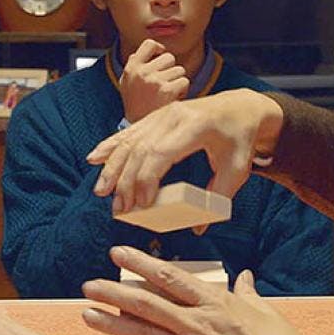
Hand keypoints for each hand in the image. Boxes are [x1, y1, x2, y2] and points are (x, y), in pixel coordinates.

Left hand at [80, 246, 306, 334]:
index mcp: (214, 303)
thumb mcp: (264, 311)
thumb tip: (244, 277)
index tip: (117, 253)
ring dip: (112, 324)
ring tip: (88, 314)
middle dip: (113, 292)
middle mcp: (197, 325)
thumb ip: (247, 292)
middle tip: (89, 285)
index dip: (139, 263)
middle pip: (146, 303)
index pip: (168, 276)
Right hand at [86, 88, 283, 212]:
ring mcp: (161, 114)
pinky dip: (110, 146)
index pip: (161, 152)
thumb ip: (220, 196)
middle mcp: (173, 116)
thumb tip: (199, 227)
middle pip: (140, 148)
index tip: (143, 205)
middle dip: (125, 180)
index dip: (147, 178)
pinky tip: (94, 158)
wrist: (239, 108)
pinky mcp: (155, 117)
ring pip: (129, 140)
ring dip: (112, 167)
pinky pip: (129, 132)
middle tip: (119, 209)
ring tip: (101, 192)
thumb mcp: (238, 168)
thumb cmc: (239, 139)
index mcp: (195, 126)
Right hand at [118, 39, 188, 122]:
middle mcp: (142, 72)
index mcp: (131, 68)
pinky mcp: (167, 90)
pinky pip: (185, 81)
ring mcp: (154, 81)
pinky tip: (173, 100)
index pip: (149, 44)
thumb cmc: (135, 107)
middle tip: (164, 84)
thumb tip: (141, 51)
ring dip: (177, 81)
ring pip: (179, 70)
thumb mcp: (126, 84)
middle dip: (171, 69)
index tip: (161, 56)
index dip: (159, 48)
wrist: (138, 133)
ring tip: (167, 94)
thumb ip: (133, 66)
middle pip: (169, 57)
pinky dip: (182, 91)